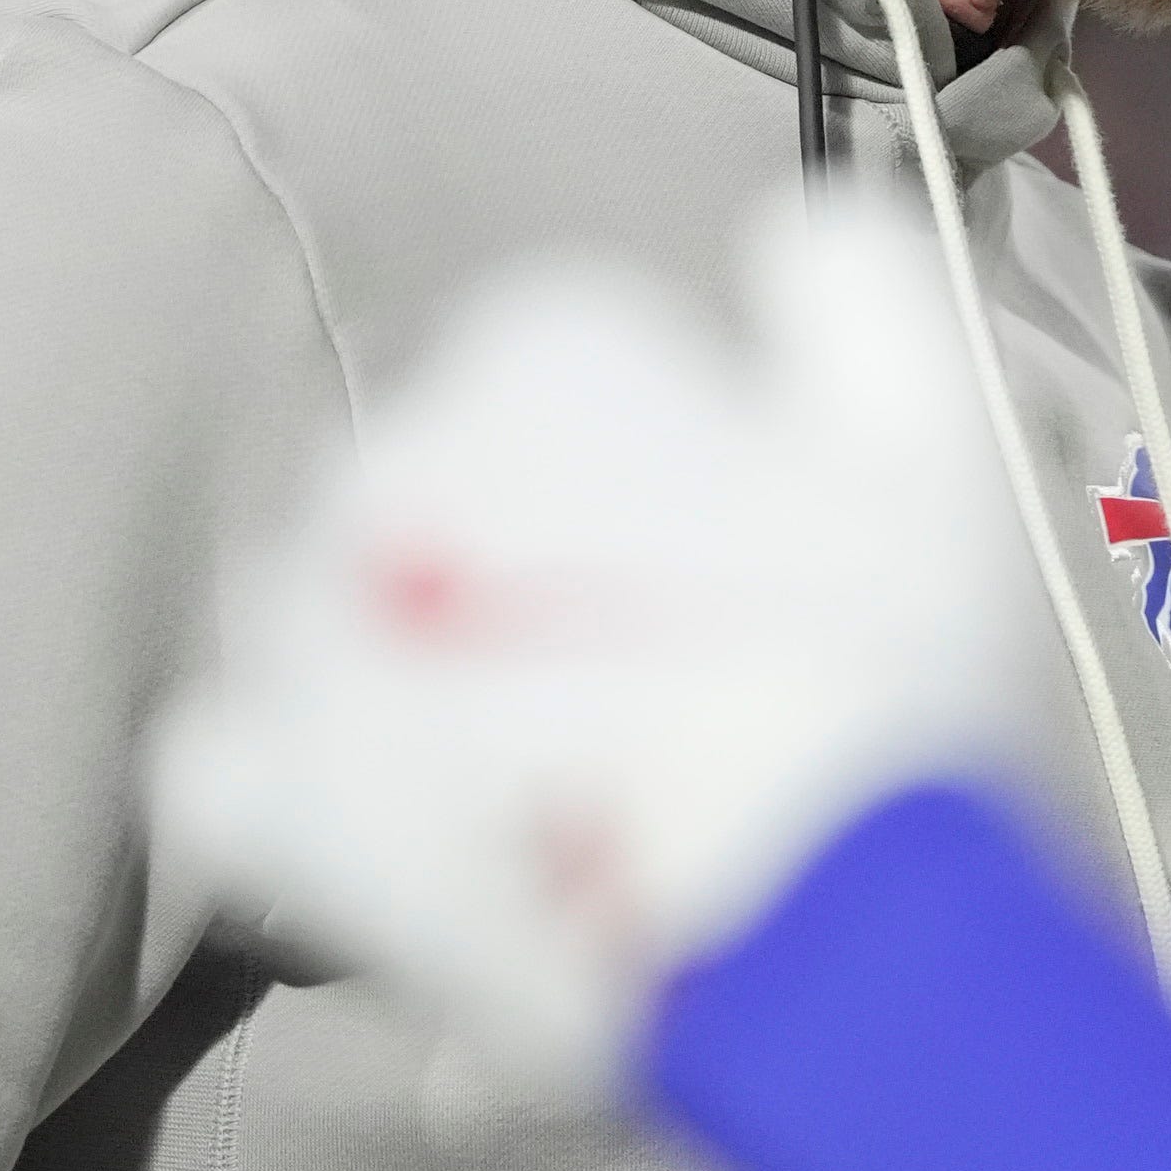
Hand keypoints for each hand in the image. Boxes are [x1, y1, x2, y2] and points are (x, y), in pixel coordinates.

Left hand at [149, 193, 1032, 1097]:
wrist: (817, 928)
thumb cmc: (891, 676)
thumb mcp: (941, 432)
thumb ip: (851, 282)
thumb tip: (781, 242)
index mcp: (545, 340)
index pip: (558, 356)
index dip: (652, 457)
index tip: (716, 553)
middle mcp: (397, 451)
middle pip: (432, 483)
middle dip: (513, 563)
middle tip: (642, 679)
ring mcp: (315, 621)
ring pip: (328, 607)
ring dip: (410, 665)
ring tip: (537, 771)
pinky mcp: (270, 792)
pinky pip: (229, 756)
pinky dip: (302, 787)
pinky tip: (419, 827)